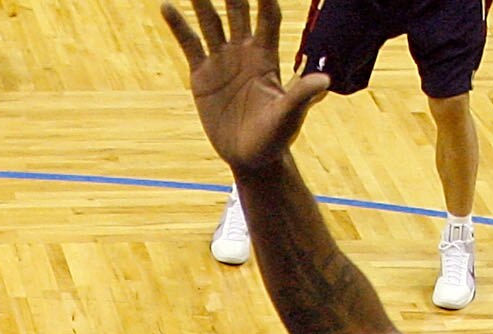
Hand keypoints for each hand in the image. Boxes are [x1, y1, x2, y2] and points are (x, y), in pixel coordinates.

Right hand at [160, 0, 330, 174]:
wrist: (250, 157)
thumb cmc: (276, 137)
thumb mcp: (289, 116)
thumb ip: (302, 95)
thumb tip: (325, 81)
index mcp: (267, 56)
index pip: (268, 16)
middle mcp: (244, 51)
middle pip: (238, 10)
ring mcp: (222, 60)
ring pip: (211, 21)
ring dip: (202, 1)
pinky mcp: (202, 74)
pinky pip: (189, 44)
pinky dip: (178, 26)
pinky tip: (167, 7)